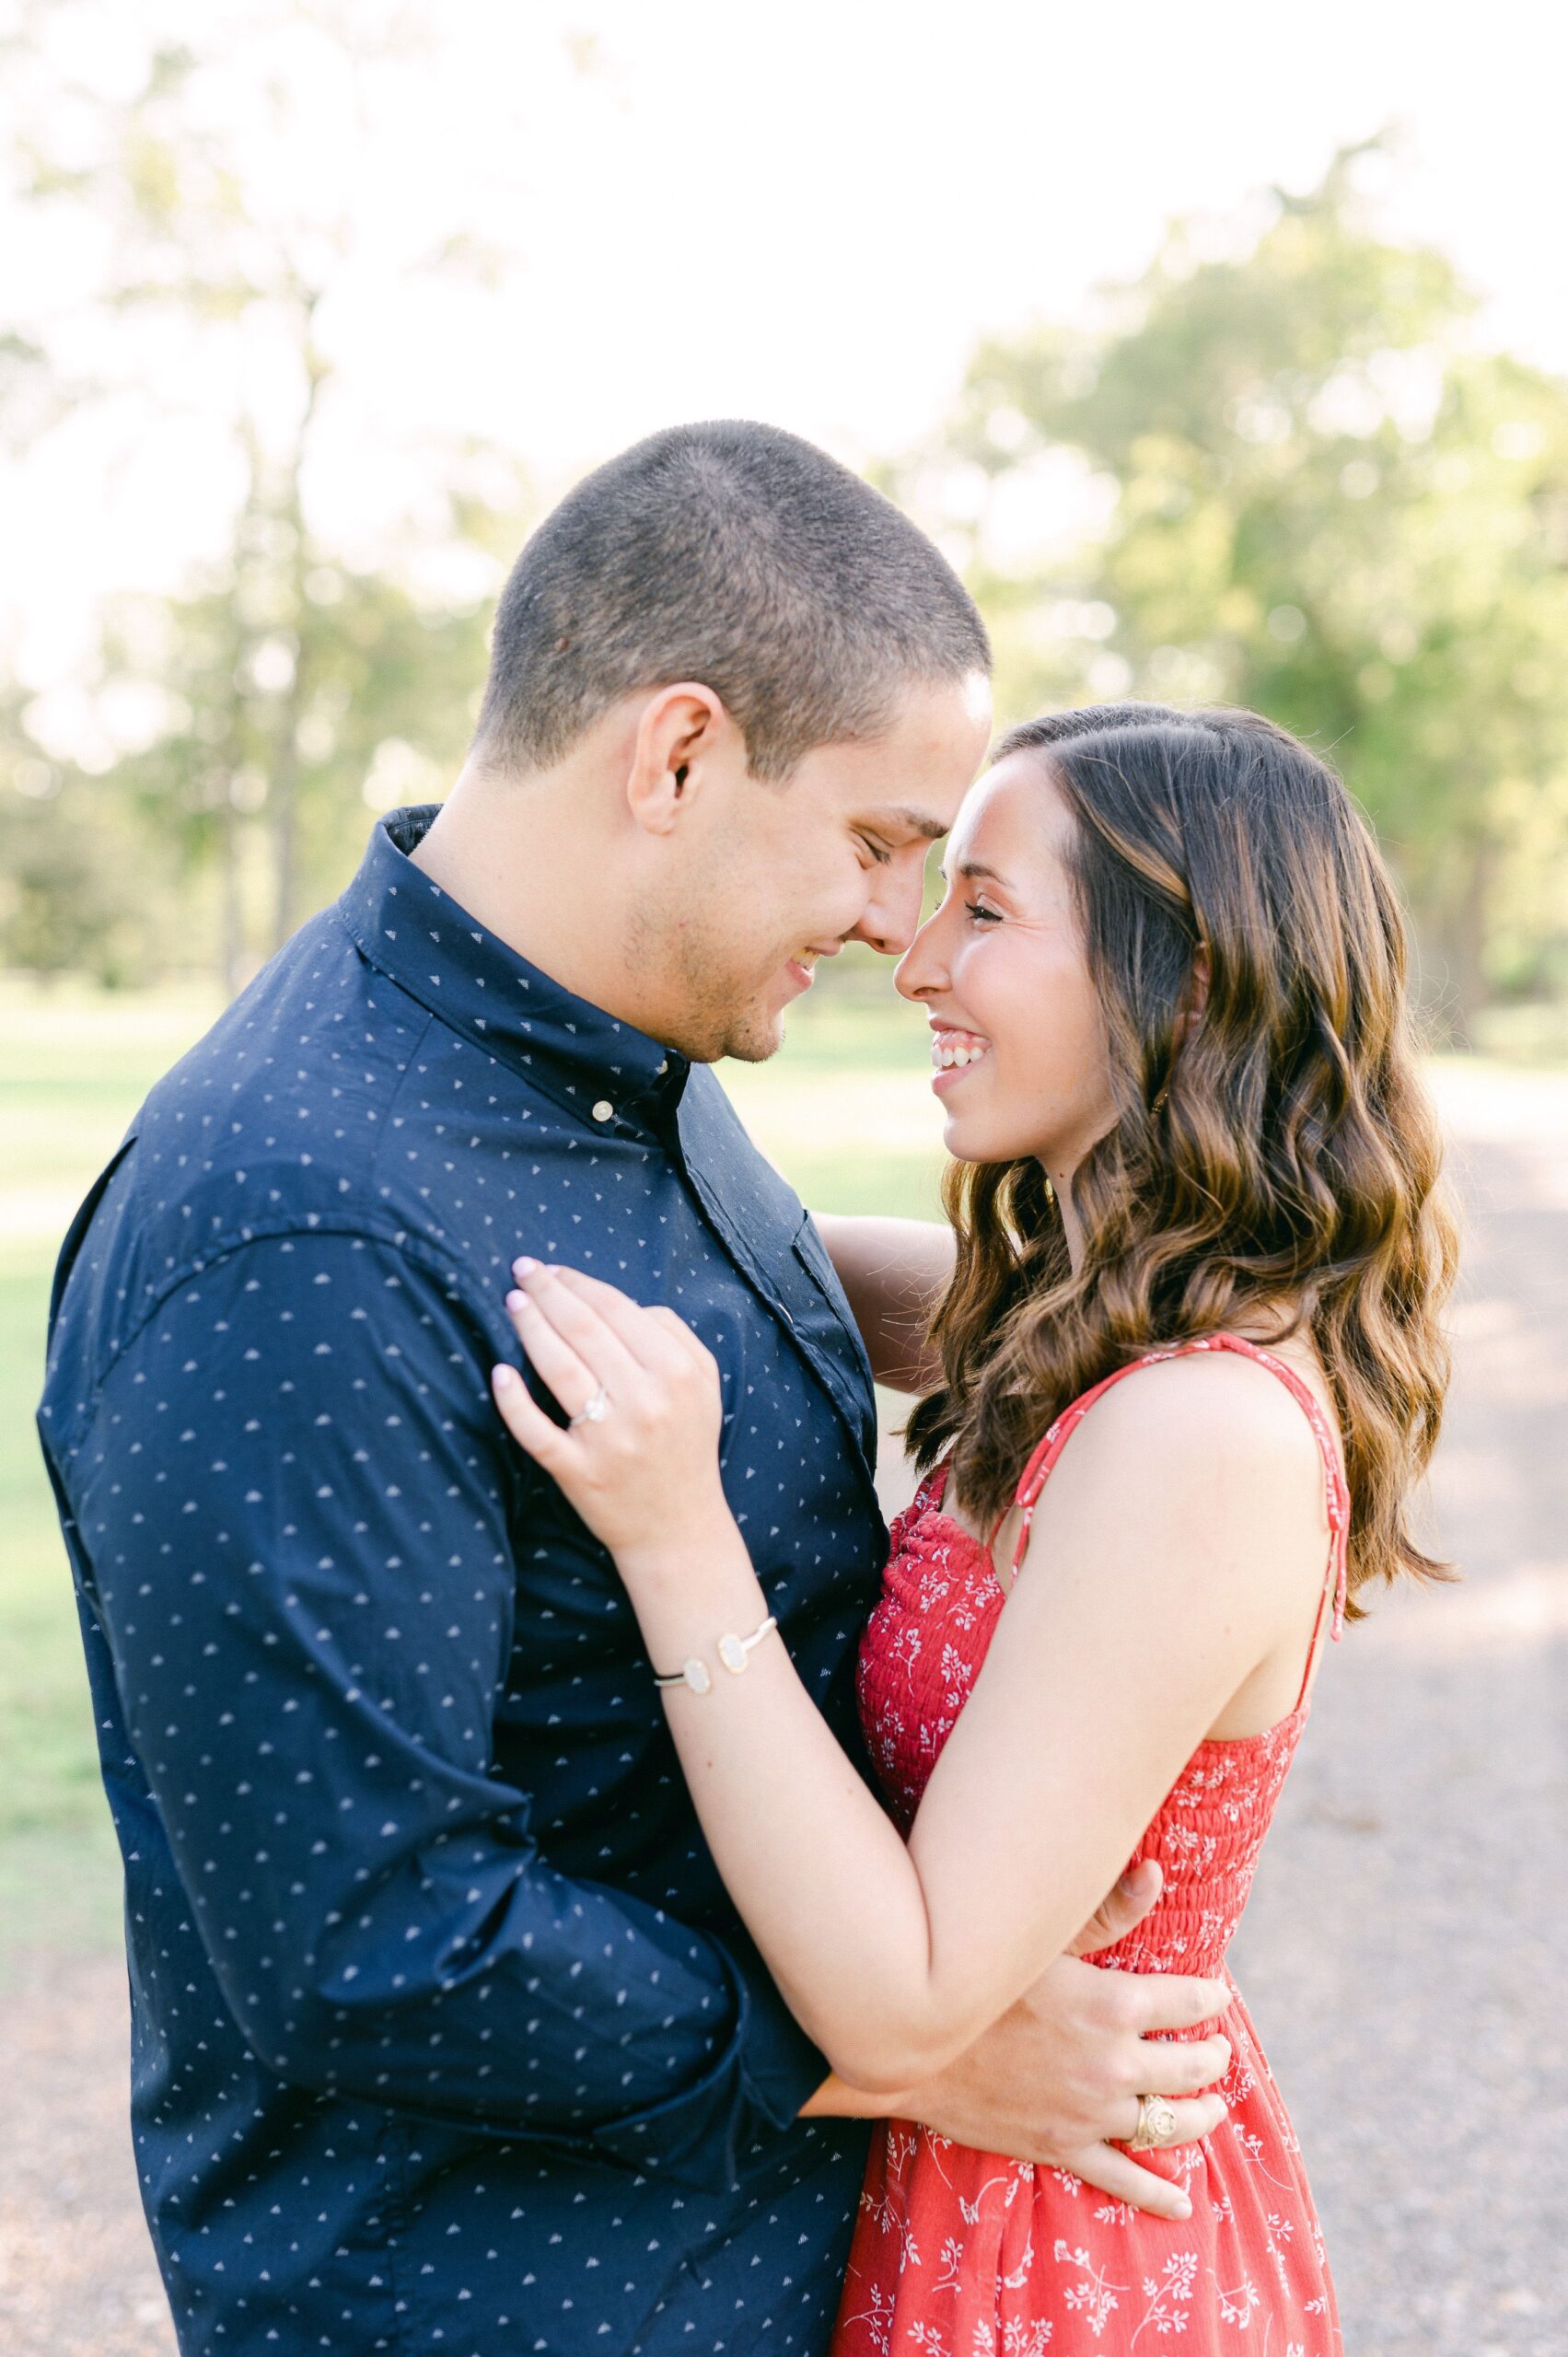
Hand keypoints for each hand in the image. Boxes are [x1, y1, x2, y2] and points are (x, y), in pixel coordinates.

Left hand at [493, 1259, 729, 1566]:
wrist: (679, 1527)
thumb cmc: (685, 1444)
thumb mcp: (704, 1383)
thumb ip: (675, 1333)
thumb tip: (624, 1302)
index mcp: (677, 1372)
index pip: (617, 1310)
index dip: (579, 1283)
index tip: (553, 1269)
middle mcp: (645, 1402)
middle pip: (584, 1330)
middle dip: (547, 1291)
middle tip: (522, 1269)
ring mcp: (608, 1439)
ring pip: (559, 1368)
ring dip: (530, 1327)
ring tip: (513, 1302)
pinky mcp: (578, 1472)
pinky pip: (536, 1431)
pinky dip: (514, 1402)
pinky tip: (499, 1372)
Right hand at [893, 1865, 1230, 2219]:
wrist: (915, 2041)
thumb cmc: (980, 1977)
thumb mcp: (1043, 1938)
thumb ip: (1106, 1912)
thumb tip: (1156, 1873)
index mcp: (1114, 2004)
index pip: (1190, 2003)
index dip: (1210, 1998)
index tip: (1215, 1996)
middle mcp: (1113, 2063)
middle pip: (1190, 2067)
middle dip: (1212, 2059)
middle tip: (1218, 2052)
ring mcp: (1090, 2112)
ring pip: (1169, 2124)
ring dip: (1200, 2116)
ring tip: (1212, 2108)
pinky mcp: (1064, 2147)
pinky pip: (1124, 2179)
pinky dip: (1158, 2195)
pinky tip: (1181, 2204)